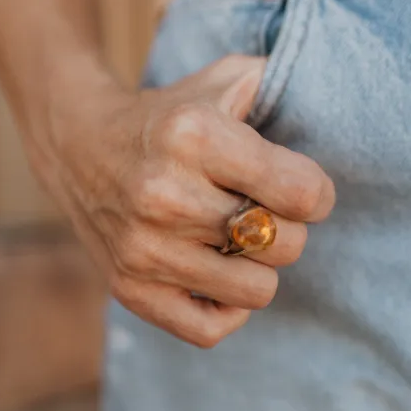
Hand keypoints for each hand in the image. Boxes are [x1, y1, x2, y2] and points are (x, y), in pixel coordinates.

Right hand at [45, 55, 334, 346]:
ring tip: (240, 244)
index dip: (318, 195)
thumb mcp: (221, 80)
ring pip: (257, 291)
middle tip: (265, 213)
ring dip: (260, 269)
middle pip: (286, 245)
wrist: (79, 144)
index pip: (301, 193)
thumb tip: (331, 96)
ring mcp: (144, 248)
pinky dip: (228, 310)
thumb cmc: (168, 116)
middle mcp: (165, 195)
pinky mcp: (130, 289)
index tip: (304, 191)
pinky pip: (210, 330)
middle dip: (288, 229)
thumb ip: (278, 81)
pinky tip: (220, 279)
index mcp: (193, 136)